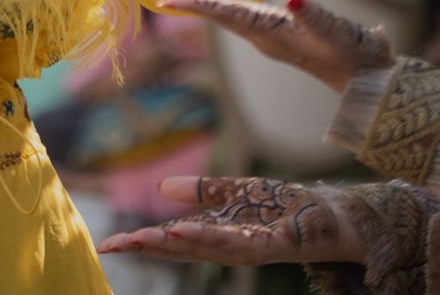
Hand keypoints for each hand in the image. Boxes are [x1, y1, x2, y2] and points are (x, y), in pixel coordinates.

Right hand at [99, 175, 363, 265]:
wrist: (332, 216)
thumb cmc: (284, 207)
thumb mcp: (238, 192)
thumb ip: (203, 192)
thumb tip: (163, 189)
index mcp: (216, 233)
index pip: (171, 241)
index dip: (140, 243)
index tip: (107, 244)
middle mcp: (228, 246)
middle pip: (182, 249)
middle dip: (148, 248)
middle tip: (114, 246)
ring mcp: (251, 248)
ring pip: (207, 248)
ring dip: (177, 243)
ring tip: (148, 236)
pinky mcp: (275, 244)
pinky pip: (241, 243)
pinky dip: (213, 237)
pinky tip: (189, 230)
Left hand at [146, 0, 394, 92]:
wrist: (367, 80)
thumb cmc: (355, 55)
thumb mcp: (338, 34)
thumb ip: (316, 17)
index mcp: (270, 32)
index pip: (225, 14)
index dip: (196, 4)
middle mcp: (261, 34)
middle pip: (215, 11)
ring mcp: (265, 34)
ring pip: (221, 13)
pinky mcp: (272, 32)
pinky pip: (233, 14)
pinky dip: (213, 3)